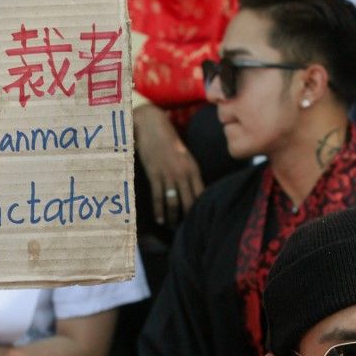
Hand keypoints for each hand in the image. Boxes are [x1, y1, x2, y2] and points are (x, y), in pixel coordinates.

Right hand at [134, 103, 203, 225]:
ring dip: (173, 217)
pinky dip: (159, 211)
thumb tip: (192, 189)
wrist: (153, 127)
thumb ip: (189, 172)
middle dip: (188, 217)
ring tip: (171, 227)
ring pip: (174, 203)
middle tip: (186, 228)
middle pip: (189, 202)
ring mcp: (169, 175)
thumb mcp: (184, 156)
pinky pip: (158, 197)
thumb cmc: (168, 142)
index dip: (202, 208)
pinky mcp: (155, 175)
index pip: (202, 193)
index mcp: (193, 168)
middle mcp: (183, 174)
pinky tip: (160, 220)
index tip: (201, 218)